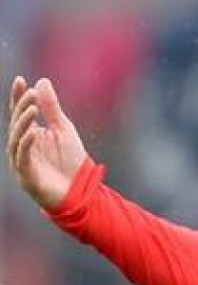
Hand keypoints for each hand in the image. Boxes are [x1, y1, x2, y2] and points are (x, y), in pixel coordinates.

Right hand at [7, 77, 88, 209]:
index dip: (18, 97)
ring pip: (17, 139)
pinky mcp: (27, 176)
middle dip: (22, 107)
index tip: (20, 80)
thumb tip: (41, 81)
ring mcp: (22, 161)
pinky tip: (34, 132)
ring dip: (23, 123)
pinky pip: (23, 157)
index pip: (20, 113)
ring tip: (33, 108)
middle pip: (17, 124)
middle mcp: (21, 147)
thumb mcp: (63, 129)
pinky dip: (27, 144)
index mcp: (29, 135)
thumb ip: (52, 108)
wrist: (80, 191)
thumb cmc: (70, 161)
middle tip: (30, 93)